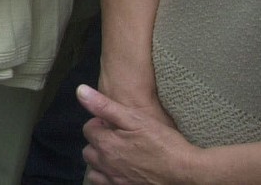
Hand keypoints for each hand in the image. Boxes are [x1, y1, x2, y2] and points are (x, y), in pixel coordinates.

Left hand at [79, 84, 193, 184]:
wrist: (187, 171)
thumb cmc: (163, 142)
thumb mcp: (135, 118)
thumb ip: (104, 106)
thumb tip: (80, 91)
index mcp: (106, 144)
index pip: (88, 129)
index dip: (100, 123)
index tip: (115, 124)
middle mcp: (106, 164)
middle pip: (89, 150)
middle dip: (98, 142)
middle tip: (117, 138)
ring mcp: (116, 180)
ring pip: (94, 169)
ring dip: (100, 161)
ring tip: (117, 154)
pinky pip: (104, 183)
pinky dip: (107, 177)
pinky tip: (120, 169)